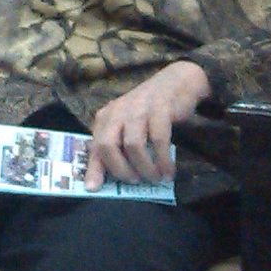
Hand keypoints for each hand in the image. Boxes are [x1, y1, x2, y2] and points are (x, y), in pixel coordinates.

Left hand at [85, 61, 211, 189]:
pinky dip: (163, 159)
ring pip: (133, 145)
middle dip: (121, 169)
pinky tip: (169, 171)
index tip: (93, 188)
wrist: (177, 82)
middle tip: (135, 181)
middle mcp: (117, 112)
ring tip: (156, 178)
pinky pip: (158, 140)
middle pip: (108, 145)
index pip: (95, 145)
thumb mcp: (127, 125)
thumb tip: (107, 176)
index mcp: (106, 117)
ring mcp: (138, 109)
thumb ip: (117, 146)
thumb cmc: (149, 110)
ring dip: (145, 167)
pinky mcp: (159, 109)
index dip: (93, 168)